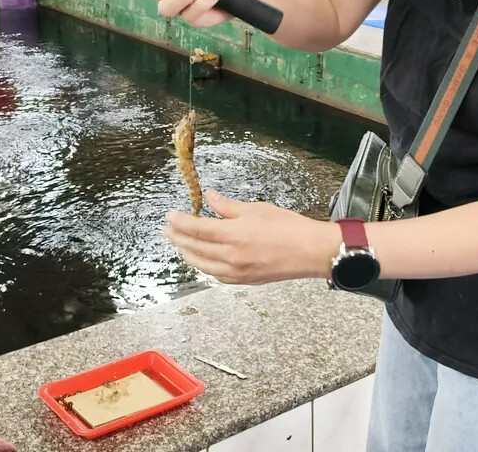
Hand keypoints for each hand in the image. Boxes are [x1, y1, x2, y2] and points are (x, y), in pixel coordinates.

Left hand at [162, 189, 339, 284]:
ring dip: (187, 254)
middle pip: (194, 247)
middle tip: (167, 230)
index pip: (196, 228)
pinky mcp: (244, 281)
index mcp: (233, 235)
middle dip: (177, 238)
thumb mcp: (256, 209)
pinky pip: (216, 275)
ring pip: (202, 264)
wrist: (310, 251)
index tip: (169, 215)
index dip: (180, 222)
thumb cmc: (288, 227)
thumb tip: (210, 197)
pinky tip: (201, 260)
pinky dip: (204, 266)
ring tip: (179, 245)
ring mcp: (236, 272)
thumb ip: (228, 207)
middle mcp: (230, 256)